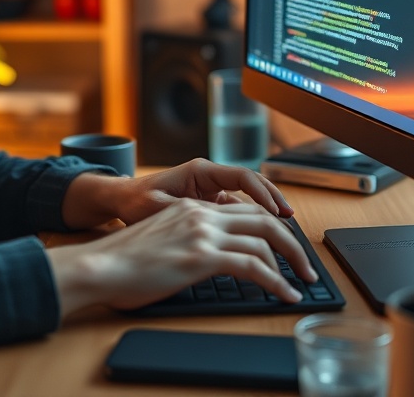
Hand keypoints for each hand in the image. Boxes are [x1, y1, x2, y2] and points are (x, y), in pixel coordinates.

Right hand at [48, 197, 316, 315]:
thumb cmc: (121, 261)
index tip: (285, 246)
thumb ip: (186, 240)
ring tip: (301, 283)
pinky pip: (254, 266)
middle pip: (262, 219)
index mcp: (191, 207)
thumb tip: (204, 260)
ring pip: (265, 239)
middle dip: (292, 243)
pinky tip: (286, 294)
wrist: (99, 265)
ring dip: (291, 263)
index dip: (271, 227)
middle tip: (306, 266)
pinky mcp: (202, 256)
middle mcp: (201, 213)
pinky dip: (277, 281)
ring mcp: (203, 232)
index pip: (244, 210)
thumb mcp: (160, 240)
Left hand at [61, 158, 293, 229]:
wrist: (120, 201)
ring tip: (286, 235)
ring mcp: (211, 191)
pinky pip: (238, 211)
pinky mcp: (210, 205)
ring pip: (248, 200)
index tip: (278, 215)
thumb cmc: (135, 202)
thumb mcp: (160, 208)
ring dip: (267, 215)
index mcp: (201, 171)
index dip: (264, 196)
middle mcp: (210, 178)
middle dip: (275, 205)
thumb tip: (215, 222)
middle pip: (253, 187)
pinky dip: (252, 223)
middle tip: (293, 226)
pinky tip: (263, 241)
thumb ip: (189, 213)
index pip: (243, 178)